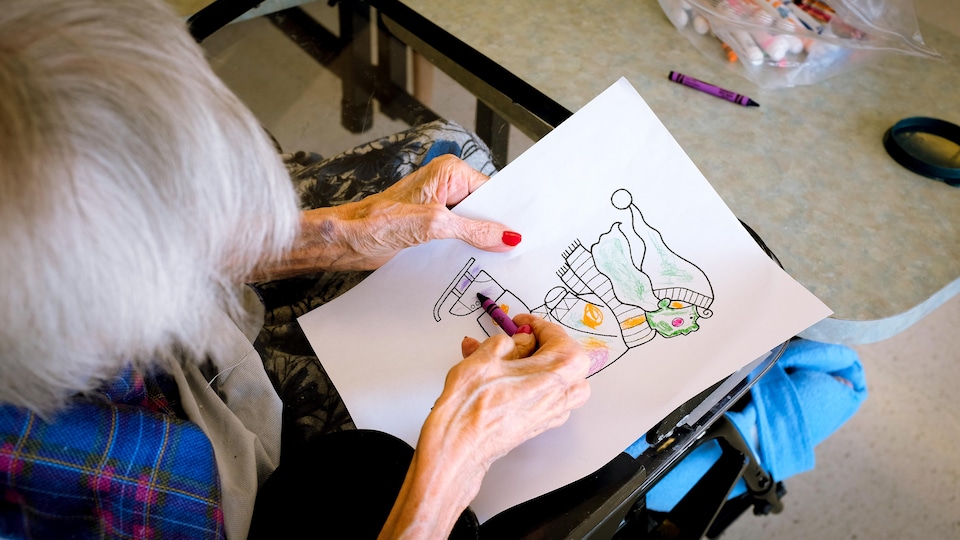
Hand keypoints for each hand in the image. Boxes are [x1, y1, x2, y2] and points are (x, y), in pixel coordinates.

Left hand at [253, 155, 521, 279]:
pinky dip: (464, 250)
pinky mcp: (429, 225)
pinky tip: (473, 264)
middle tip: (513, 253)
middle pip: (484, 209)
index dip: (505, 215)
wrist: (345, 240)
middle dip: (494, 231)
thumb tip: (507, 237)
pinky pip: (457, 237)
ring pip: (471, 226)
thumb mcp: (434, 226)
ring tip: (496, 262)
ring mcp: (438, 206)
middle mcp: (446, 185)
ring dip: (478, 244)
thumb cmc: (377, 224)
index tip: (523, 236)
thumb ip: (474, 230)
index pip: (492, 193)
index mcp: (450, 172)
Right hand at [378, 314, 590, 538]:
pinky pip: (547, 398)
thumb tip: (513, 342)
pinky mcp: (537, 425)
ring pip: (561, 383)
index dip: (536, 325)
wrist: (460, 445)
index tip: (520, 323)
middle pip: (568, 361)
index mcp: (556, 371)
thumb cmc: (470, 405)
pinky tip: (506, 380)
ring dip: (543, 367)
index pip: (558, 336)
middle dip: (545, 345)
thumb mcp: (484, 357)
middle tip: (520, 339)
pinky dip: (533, 385)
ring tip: (514, 359)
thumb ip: (505, 343)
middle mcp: (559, 395)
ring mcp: (550, 413)